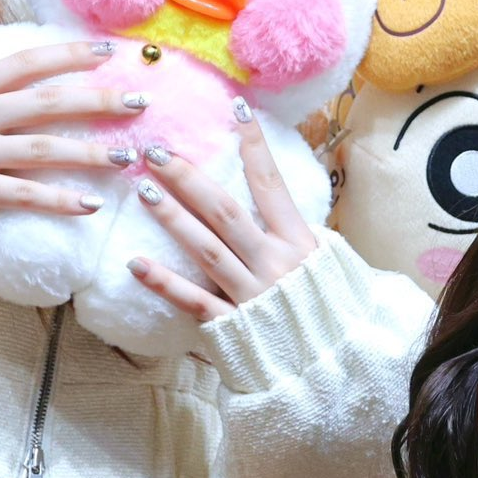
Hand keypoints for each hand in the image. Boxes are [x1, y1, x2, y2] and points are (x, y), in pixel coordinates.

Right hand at [0, 40, 140, 236]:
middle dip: (97, 99)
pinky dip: (59, 201)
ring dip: (90, 153)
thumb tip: (34, 94)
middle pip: (45, 102)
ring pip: (42, 148)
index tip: (109, 52)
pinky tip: (91, 207)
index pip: (25, 64)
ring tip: (129, 157)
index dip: (68, 56)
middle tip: (140, 101)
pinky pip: (22, 194)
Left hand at [126, 103, 319, 322]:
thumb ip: (304, 241)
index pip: (271, 185)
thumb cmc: (337, 316)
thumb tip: (284, 211)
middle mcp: (276, 265)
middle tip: (155, 151)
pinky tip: (135, 263)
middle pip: (225, 211)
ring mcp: (254, 295)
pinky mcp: (236, 326)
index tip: (235, 108)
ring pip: (206, 249)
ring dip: (171, 216)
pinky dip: (164, 283)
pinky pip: (195, 301)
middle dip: (188, 177)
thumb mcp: (333, 270)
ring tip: (141, 188)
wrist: (343, 369)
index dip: (253, 145)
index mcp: (300, 246)